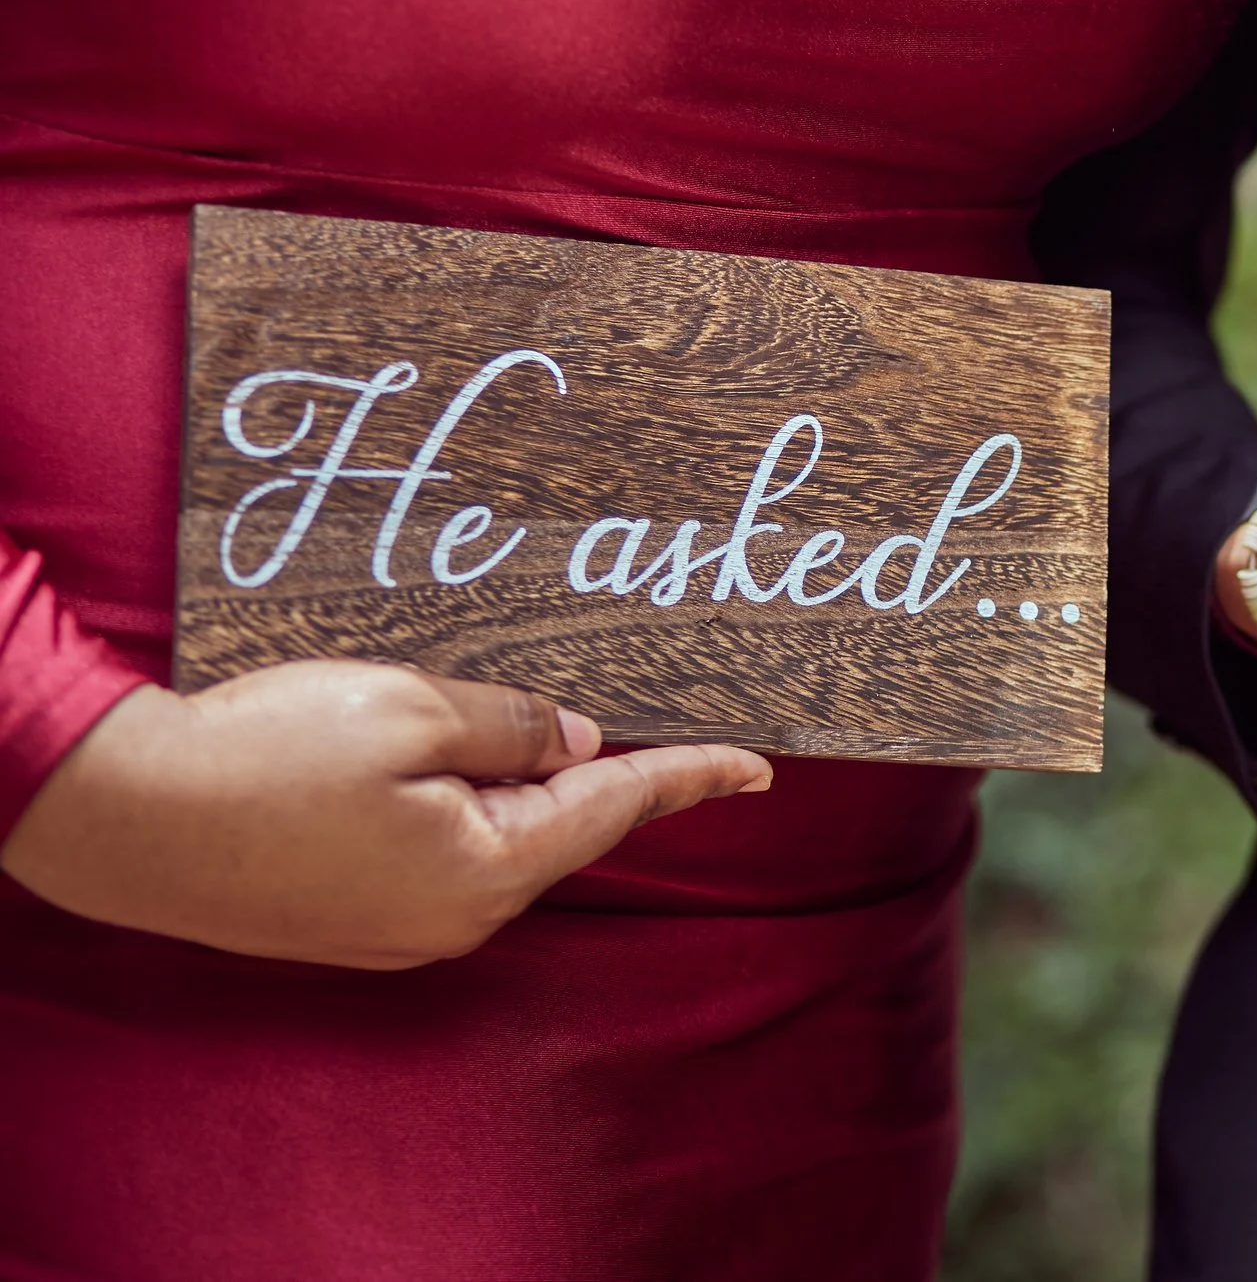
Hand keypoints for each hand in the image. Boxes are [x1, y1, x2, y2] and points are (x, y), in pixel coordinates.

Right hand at [0, 660, 770, 968]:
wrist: (118, 816)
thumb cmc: (264, 756)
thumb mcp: (412, 708)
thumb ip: (514, 724)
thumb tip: (578, 741)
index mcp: (485, 868)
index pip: (616, 807)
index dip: (689, 775)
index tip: (759, 764)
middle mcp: (453, 917)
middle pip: (557, 825)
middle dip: (593, 768)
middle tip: (636, 708)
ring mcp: (396, 928)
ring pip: (494, 837)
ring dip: (514, 782)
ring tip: (509, 720)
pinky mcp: (348, 919)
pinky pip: (437, 851)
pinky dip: (457, 804)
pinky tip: (436, 762)